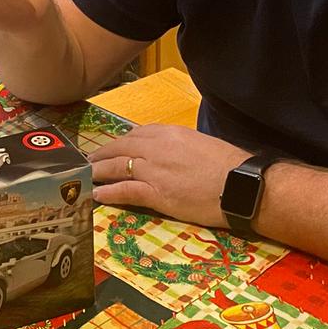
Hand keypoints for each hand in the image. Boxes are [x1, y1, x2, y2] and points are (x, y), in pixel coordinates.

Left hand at [87, 124, 252, 228]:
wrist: (242, 185)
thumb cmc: (228, 166)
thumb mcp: (199, 144)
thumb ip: (177, 146)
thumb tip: (167, 154)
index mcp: (169, 133)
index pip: (135, 135)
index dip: (118, 143)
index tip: (110, 149)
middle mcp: (156, 147)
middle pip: (120, 148)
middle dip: (101, 155)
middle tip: (88, 162)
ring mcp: (154, 170)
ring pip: (116, 167)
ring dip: (98, 172)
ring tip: (85, 177)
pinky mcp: (156, 193)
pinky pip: (124, 190)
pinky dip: (108, 192)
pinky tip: (97, 195)